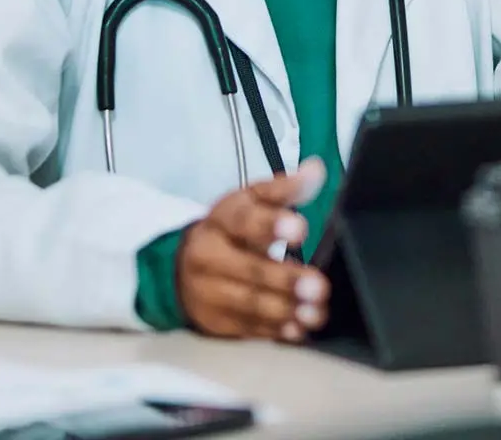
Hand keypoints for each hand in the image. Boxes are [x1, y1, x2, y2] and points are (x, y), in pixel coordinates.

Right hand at [177, 157, 330, 341]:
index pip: (244, 220)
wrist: (183, 265)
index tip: (300, 229)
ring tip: (315, 311)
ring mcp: (210, 292)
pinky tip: (297, 329)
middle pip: (248, 269)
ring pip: (249, 303)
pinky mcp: (216, 322)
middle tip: (318, 285)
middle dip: (285, 279)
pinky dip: (275, 331)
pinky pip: (247, 329)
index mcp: (222, 219)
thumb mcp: (251, 201)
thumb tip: (316, 170)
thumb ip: (284, 188)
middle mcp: (210, 256)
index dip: (271, 225)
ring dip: (285, 310)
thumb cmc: (230, 230)